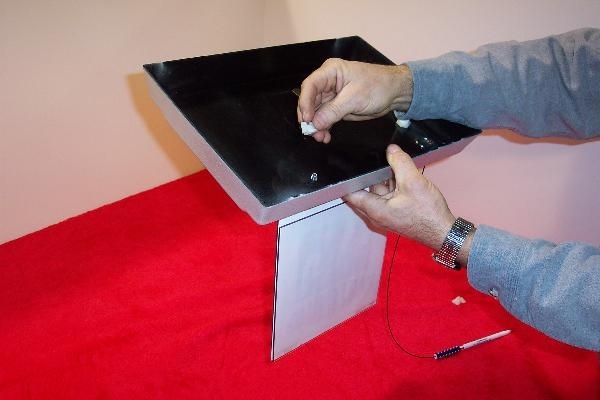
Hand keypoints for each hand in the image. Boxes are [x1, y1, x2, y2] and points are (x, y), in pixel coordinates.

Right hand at [297, 58, 412, 142]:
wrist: (395, 92)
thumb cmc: (378, 86)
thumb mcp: (355, 98)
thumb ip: (333, 111)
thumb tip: (315, 123)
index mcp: (331, 71)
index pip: (310, 86)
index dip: (305, 103)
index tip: (307, 119)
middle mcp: (328, 82)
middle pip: (310, 100)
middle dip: (310, 117)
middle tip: (312, 132)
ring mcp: (332, 95)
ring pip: (316, 111)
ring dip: (316, 125)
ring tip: (320, 137)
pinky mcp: (337, 106)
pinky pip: (325, 117)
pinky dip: (324, 127)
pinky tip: (325, 136)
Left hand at [343, 144, 456, 251]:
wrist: (444, 231)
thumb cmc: (427, 213)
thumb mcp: (413, 182)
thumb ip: (400, 163)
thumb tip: (390, 149)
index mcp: (374, 208)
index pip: (350, 192)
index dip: (345, 178)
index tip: (343, 163)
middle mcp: (376, 211)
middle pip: (366, 187)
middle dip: (370, 172)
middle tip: (371, 153)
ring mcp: (386, 211)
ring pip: (380, 188)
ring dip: (385, 176)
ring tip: (390, 158)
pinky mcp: (396, 210)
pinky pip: (390, 192)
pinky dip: (394, 182)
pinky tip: (401, 170)